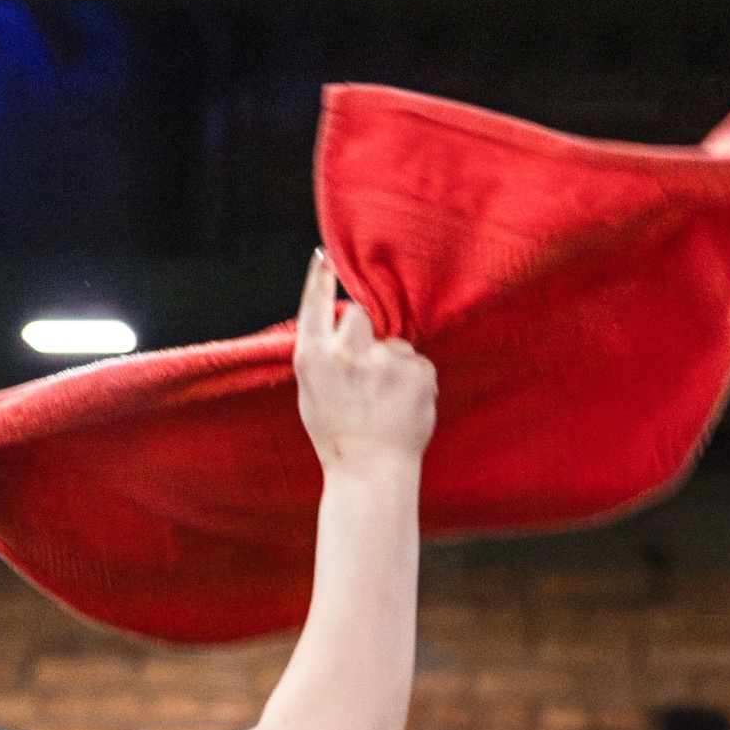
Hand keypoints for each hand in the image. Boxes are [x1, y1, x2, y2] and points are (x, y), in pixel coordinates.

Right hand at [293, 249, 435, 478]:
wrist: (370, 472)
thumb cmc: (338, 434)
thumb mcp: (311, 392)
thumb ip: (320, 354)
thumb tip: (336, 320)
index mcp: (313, 358)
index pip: (315, 306)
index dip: (320, 279)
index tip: (325, 257)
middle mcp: (347, 354)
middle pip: (359, 314)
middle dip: (364, 332)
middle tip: (365, 369)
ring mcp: (384, 362)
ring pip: (393, 344)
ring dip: (392, 364)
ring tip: (384, 401)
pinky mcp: (417, 372)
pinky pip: (417, 363)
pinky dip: (414, 382)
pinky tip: (402, 406)